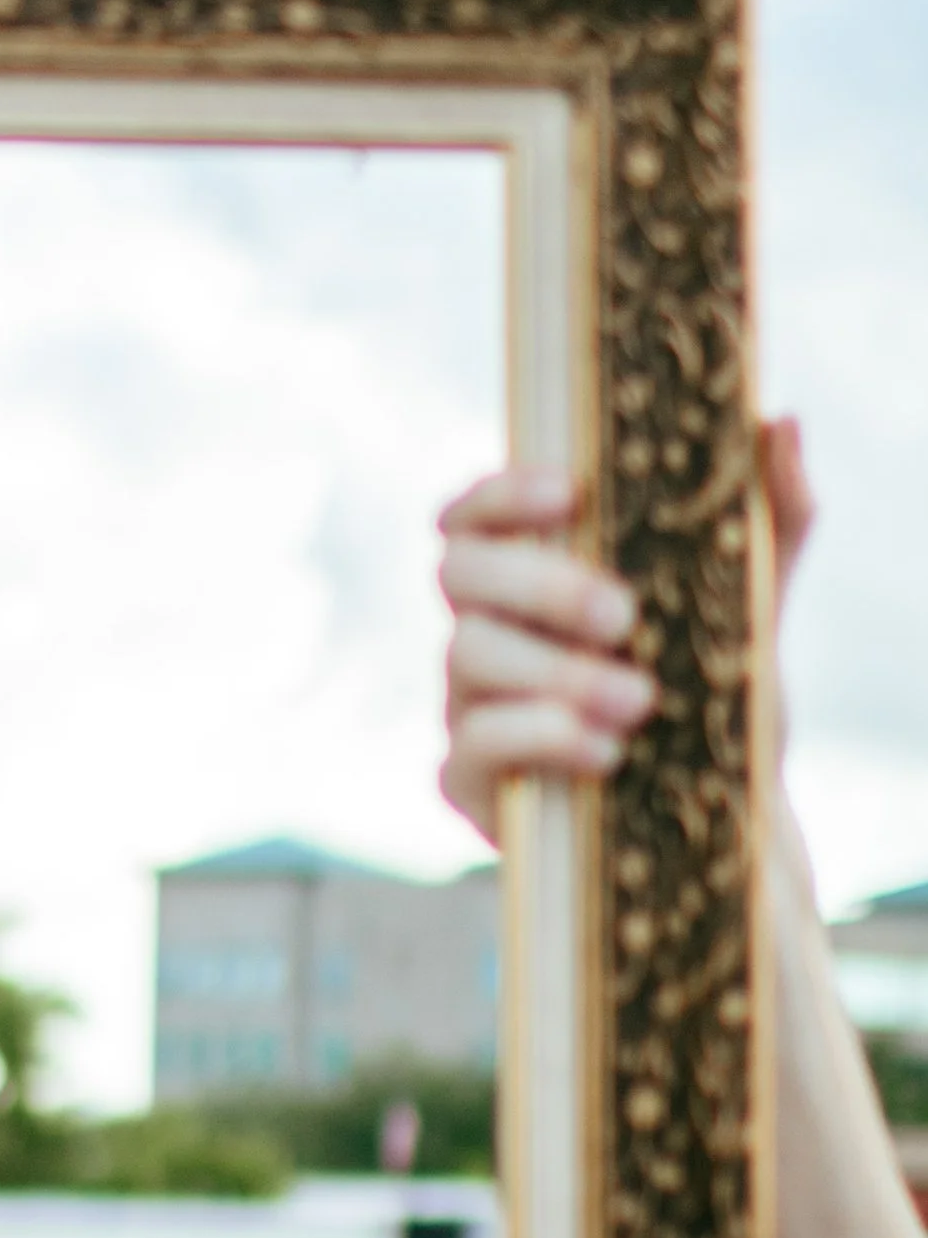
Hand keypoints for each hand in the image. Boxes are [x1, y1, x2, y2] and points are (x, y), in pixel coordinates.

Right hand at [439, 419, 809, 844]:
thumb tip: (780, 423)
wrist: (724, 814)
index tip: (573, 492)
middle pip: (458, 573)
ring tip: (643, 701)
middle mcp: (483, 629)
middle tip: (626, 616)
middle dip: (539, 585)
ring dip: (557, 672)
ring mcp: (466, 703)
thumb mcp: (752, 603)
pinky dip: (542, 738)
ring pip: (467, 656)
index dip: (503, 491)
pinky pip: (472, 745)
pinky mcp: (467, 780)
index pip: (476, 513)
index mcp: (529, 573)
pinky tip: (609, 753)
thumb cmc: (717, 691)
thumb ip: (770, 517)